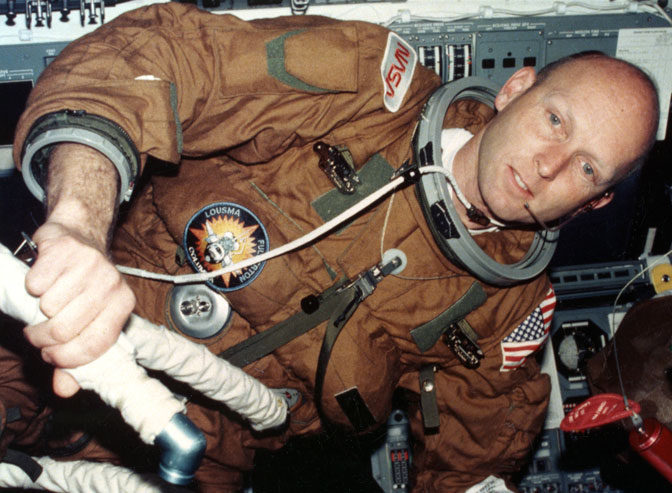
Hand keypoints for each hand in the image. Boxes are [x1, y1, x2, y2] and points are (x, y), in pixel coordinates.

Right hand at [23, 221, 135, 396]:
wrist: (77, 235)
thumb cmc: (82, 284)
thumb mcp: (88, 319)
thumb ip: (77, 357)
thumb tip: (65, 390)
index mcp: (123, 304)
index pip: (95, 345)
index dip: (66, 358)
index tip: (51, 356)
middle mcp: (112, 283)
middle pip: (64, 330)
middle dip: (42, 338)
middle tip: (38, 332)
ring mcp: (90, 264)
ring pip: (48, 308)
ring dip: (37, 310)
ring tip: (46, 301)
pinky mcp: (65, 250)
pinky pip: (35, 284)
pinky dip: (31, 286)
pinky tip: (44, 279)